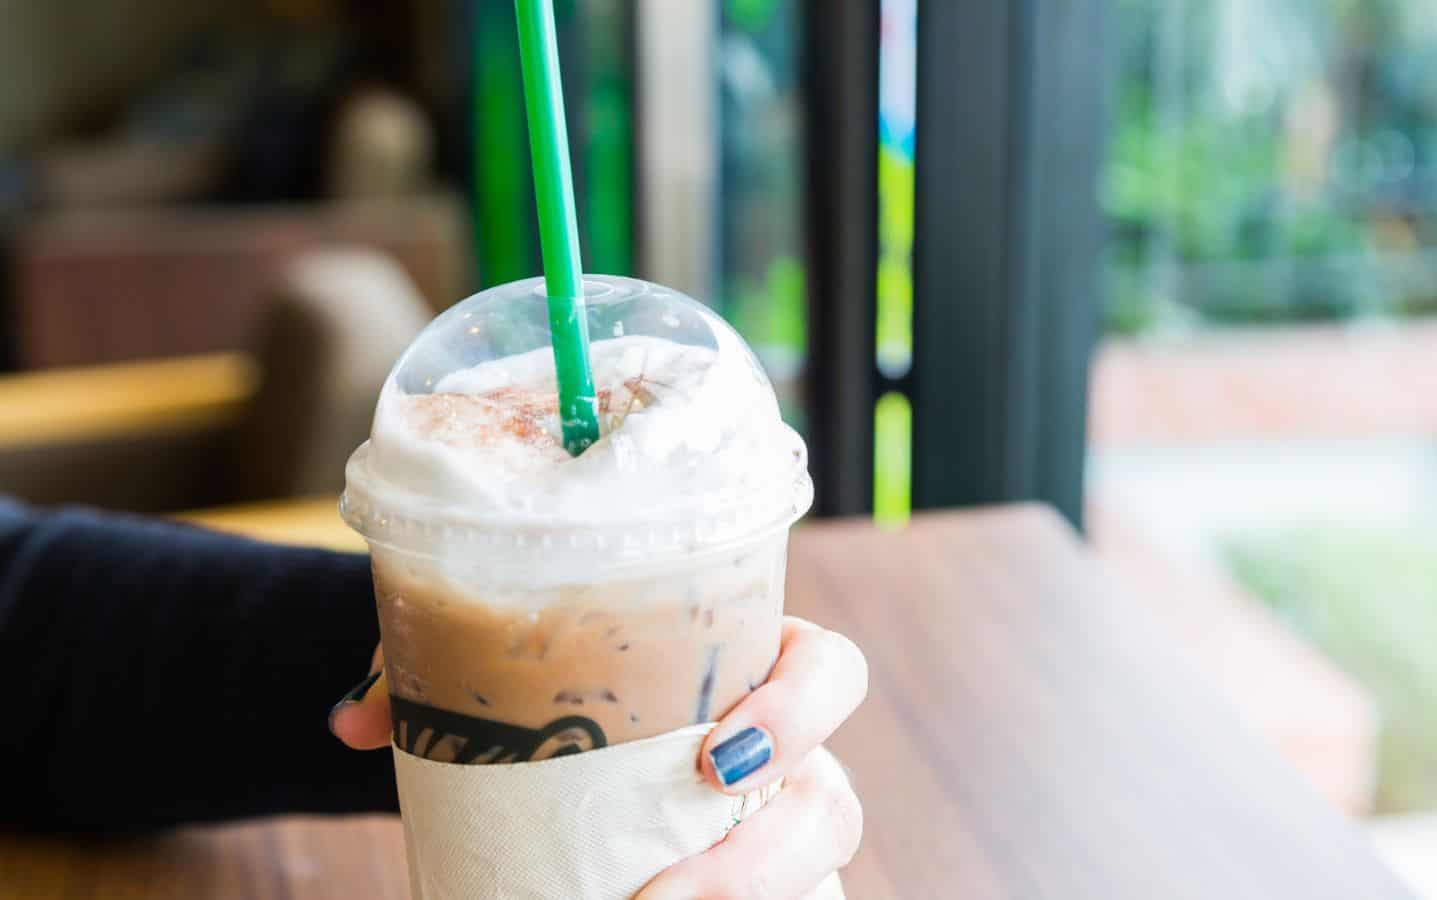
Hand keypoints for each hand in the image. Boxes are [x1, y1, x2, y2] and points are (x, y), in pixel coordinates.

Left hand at [328, 617, 867, 899]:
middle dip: (768, 860)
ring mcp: (772, 827)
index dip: (801, 714)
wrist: (558, 734)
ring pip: (814, 870)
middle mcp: (784, 752)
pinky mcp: (747, 880)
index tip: (715, 760)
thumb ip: (436, 663)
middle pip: (832, 802)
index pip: (831, 670)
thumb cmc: (558, 675)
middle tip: (666, 898)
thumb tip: (349, 723)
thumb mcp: (508, 653)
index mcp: (754, 661)